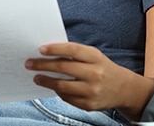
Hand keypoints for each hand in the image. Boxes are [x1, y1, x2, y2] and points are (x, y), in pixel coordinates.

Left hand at [25, 43, 153, 119]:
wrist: (123, 89)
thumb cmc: (102, 68)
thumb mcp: (93, 56)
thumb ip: (74, 54)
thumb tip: (47, 52)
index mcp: (96, 57)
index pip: (72, 50)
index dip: (55, 49)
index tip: (40, 49)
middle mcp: (95, 74)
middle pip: (63, 68)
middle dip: (42, 65)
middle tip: (29, 63)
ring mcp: (92, 91)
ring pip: (62, 85)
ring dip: (45, 80)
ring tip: (36, 77)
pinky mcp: (89, 105)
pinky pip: (67, 98)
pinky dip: (57, 91)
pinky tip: (52, 86)